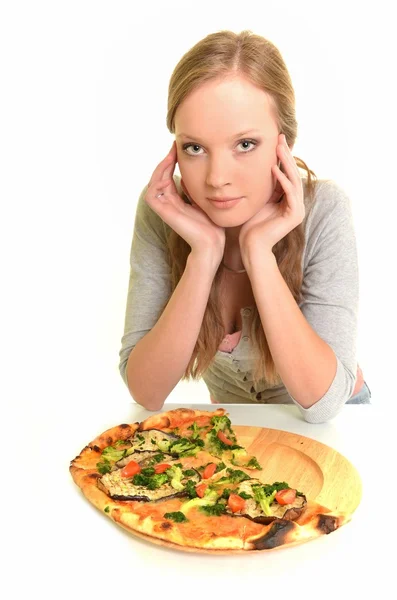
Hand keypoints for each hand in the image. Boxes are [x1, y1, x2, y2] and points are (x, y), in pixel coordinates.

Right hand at [145, 141, 225, 260]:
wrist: (212, 241)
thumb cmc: (211, 222)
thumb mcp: (203, 197)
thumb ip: (194, 185)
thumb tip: (194, 167)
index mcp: (175, 199)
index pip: (167, 175)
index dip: (171, 161)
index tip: (178, 147)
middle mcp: (167, 202)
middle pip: (159, 176)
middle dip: (166, 160)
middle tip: (174, 147)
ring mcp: (163, 208)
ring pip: (153, 182)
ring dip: (161, 167)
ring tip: (171, 156)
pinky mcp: (162, 212)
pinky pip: (151, 193)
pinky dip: (157, 181)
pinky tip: (169, 172)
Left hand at [239, 133, 304, 256]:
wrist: (252, 246)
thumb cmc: (251, 225)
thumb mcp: (258, 200)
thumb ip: (263, 187)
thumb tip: (258, 167)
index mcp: (289, 200)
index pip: (287, 174)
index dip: (282, 157)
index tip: (275, 141)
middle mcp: (296, 203)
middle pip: (293, 174)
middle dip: (286, 155)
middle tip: (280, 138)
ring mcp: (297, 209)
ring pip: (293, 180)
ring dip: (286, 163)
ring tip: (279, 148)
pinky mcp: (295, 215)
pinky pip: (289, 193)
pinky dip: (282, 180)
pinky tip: (274, 169)